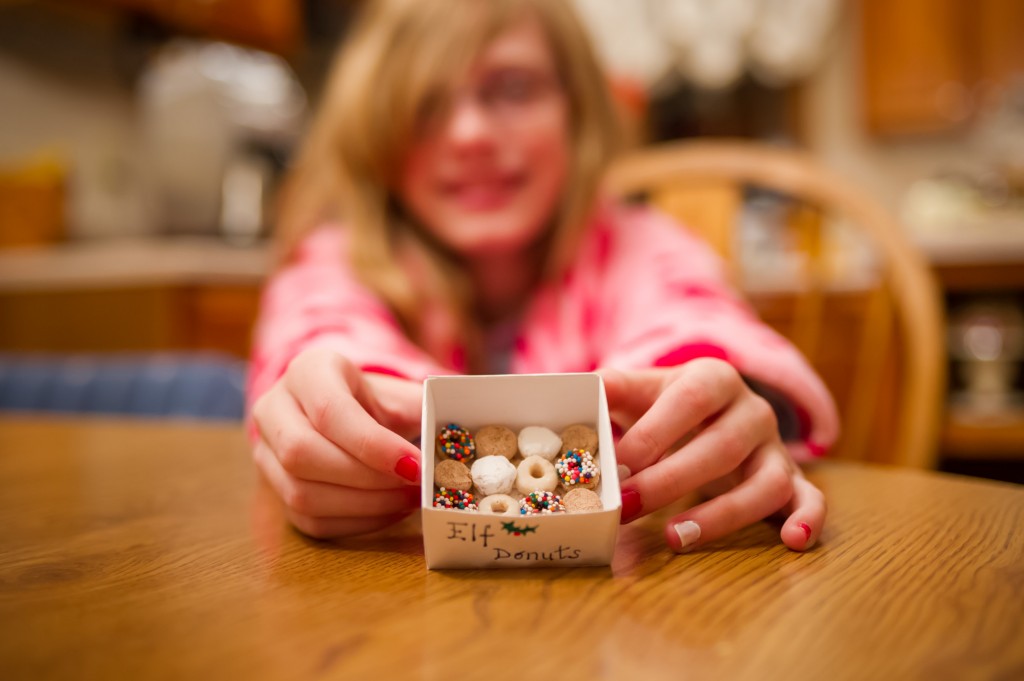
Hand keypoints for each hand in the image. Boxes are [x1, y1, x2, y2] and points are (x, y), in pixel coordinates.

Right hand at [251, 348, 422, 537]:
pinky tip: (390, 512)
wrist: (352, 412)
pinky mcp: (274, 492)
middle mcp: (274, 408)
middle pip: (303, 454)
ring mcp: (266, 452)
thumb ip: (425, 413)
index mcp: (308, 371)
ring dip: (364, 506)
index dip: (373, 445)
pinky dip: (356, 523)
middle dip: (366, 479)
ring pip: (300, 493)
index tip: (416, 466)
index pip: (329, 411)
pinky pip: (309, 521)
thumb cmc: (383, 403)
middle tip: (415, 487)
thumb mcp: (403, 394)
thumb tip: (456, 443)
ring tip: (408, 501)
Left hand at [599, 359, 824, 552]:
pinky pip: (811, 498)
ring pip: (765, 482)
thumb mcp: (644, 389)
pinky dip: (808, 519)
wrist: (714, 405)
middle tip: (629, 507)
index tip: (619, 466)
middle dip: (671, 481)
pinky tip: (791, 542)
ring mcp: (777, 447)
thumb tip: (574, 389)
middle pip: (721, 448)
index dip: (655, 434)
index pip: (689, 401)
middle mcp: (752, 411)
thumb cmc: (668, 404)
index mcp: (713, 379)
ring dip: (723, 515)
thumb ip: (613, 388)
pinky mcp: (793, 479)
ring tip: (675, 539)